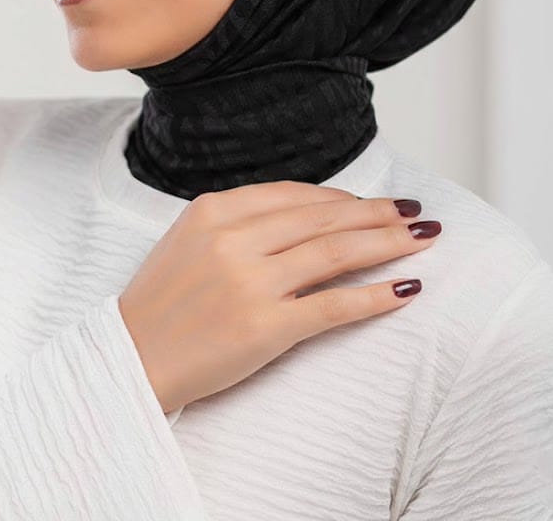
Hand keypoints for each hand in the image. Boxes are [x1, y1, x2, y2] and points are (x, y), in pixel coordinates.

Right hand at [118, 181, 440, 414]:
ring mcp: (250, 283)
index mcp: (213, 211)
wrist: (130, 358)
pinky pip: (333, 306)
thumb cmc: (160, 302)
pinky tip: (405, 289)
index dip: (340, 197)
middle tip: (413, 212)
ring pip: (335, 252)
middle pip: (323, 217)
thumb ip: (239, 220)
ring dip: (387, 243)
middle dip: (376, 213)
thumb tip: (305, 213)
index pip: (294, 194)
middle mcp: (234, 239)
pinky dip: (374, 296)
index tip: (369, 202)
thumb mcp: (188, 239)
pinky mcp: (265, 328)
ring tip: (421, 239)